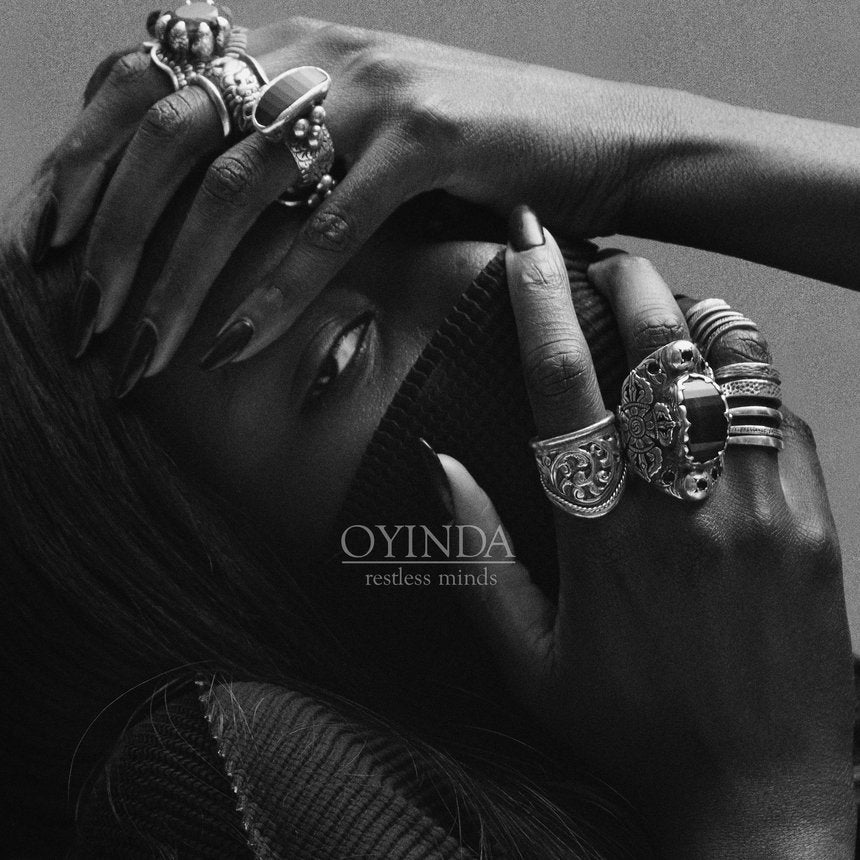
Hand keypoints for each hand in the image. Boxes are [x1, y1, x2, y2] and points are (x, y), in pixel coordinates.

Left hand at [50, 17, 637, 384]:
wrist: (596, 137)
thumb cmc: (473, 154)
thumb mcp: (359, 138)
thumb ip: (284, 152)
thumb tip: (202, 218)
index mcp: (286, 38)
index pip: (141, 80)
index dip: (78, 159)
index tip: (43, 244)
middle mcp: (314, 46)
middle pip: (168, 129)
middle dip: (110, 232)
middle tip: (84, 317)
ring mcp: (371, 88)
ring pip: (237, 185)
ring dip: (178, 278)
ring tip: (143, 352)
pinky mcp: (429, 137)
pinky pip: (327, 225)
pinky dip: (274, 293)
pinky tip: (232, 351)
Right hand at [438, 207, 855, 855]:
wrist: (760, 789)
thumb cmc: (635, 726)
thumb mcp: (528, 661)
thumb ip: (477, 559)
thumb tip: (442, 469)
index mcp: (601, 538)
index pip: (562, 386)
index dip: (540, 305)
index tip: (530, 253)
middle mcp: (680, 509)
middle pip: (657, 354)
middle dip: (630, 286)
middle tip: (610, 261)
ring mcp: (757, 512)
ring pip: (731, 370)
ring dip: (698, 319)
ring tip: (672, 304)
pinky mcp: (811, 525)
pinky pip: (782, 420)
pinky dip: (749, 383)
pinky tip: (725, 384)